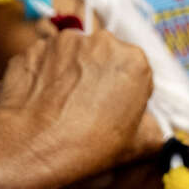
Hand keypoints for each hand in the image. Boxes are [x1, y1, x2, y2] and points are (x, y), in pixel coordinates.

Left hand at [0, 29, 155, 184]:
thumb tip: (155, 127)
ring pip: (74, 54)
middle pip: (105, 55)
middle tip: (93, 105)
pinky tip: (46, 100)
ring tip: (67, 103)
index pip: (137, 70)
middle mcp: (100, 42)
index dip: (129, 90)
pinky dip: (47, 74)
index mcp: (134, 61)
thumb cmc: (92, 145)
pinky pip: (46, 59)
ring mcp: (63, 42)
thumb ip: (156, 127)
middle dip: (101, 74)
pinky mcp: (33, 48)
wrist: (35, 146)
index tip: (120, 107)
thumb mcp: (143, 144)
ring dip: (74, 72)